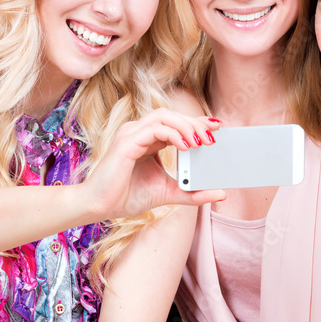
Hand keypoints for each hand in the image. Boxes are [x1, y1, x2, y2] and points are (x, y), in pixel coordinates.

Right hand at [81, 108, 224, 217]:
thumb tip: (221, 193)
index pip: (175, 123)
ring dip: (186, 126)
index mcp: (147, 139)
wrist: (99, 207)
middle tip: (213, 136)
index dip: (196, 122)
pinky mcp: (126, 141)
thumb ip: (193, 193)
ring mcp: (131, 133)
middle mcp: (138, 132)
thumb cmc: (127, 196)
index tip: (217, 127)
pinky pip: (154, 129)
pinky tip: (185, 146)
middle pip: (172, 115)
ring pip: (163, 116)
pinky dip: (173, 134)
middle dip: (195, 122)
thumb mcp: (169, 193)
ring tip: (201, 141)